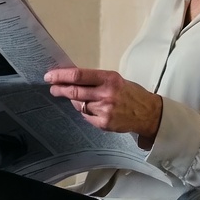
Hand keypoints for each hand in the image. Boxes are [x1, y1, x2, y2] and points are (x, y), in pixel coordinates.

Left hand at [44, 68, 162, 147]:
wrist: (149, 113)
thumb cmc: (130, 93)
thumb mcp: (116, 80)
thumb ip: (96, 80)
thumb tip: (72, 80)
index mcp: (109, 78)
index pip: (79, 75)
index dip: (61, 75)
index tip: (50, 76)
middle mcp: (106, 93)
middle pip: (74, 91)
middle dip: (59, 89)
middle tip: (52, 87)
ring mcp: (104, 110)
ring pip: (79, 105)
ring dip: (75, 101)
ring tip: (79, 98)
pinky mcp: (104, 123)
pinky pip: (86, 116)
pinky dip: (85, 112)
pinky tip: (93, 110)